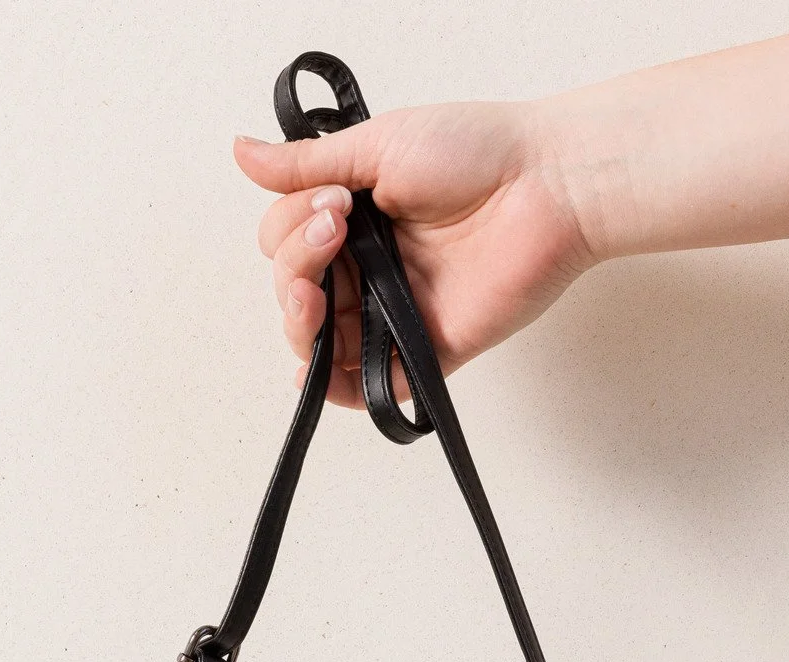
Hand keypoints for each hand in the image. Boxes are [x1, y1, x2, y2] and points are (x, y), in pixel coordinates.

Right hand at [234, 101, 594, 408]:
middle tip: (335, 231)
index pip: (286, 243)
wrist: (546, 184)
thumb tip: (242, 152)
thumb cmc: (477, 152)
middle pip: (294, 294)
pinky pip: (371, 386)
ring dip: (300, 324)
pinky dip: (338, 389)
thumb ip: (306, 165)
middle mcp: (369, 268)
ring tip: (314, 294)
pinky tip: (316, 374)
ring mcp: (395, 311)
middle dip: (294, 270)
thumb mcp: (377, 145)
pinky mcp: (426, 350)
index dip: (292, 230)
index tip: (332, 202)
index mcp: (354, 219)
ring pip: (321, 343)